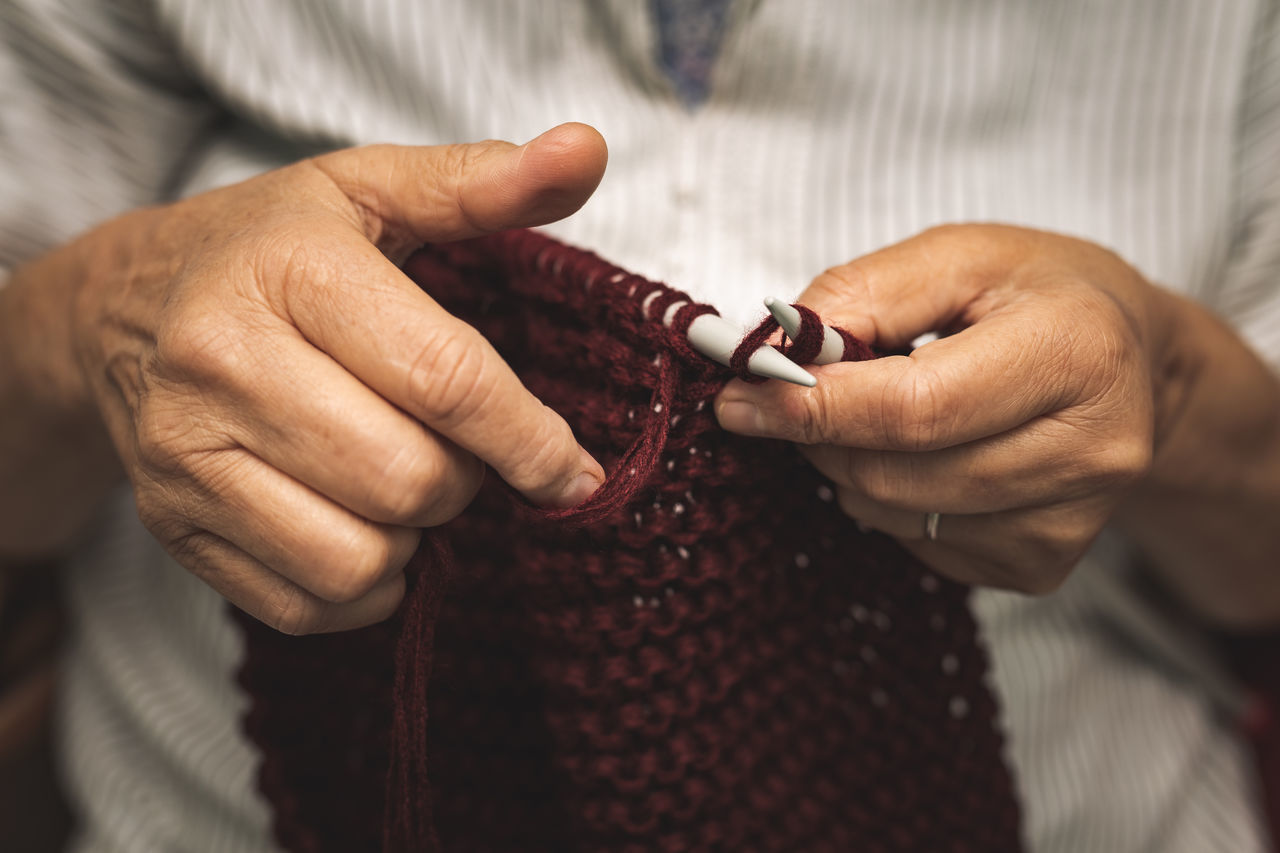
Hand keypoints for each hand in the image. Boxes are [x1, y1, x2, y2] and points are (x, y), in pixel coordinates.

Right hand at [68, 124, 607, 632]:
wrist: (120, 310)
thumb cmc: (269, 248)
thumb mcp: (369, 190)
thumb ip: (483, 181)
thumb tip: (589, 151)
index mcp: (290, 270)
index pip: (446, 379)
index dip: (531, 440)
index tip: (573, 471)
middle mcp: (222, 363)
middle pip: (410, 479)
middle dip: (466, 480)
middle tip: (456, 447)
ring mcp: (186, 454)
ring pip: (362, 558)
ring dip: (415, 537)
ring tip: (403, 483)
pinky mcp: (174, 524)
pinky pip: (310, 604)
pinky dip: (366, 586)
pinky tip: (362, 526)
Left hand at [715, 225, 1175, 592]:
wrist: (1128, 357)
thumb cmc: (1036, 294)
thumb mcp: (955, 256)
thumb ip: (858, 297)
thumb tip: (769, 359)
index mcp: (1076, 352)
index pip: (914, 408)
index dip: (812, 408)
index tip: (739, 399)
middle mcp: (1092, 450)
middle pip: (895, 475)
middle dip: (819, 438)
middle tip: (797, 396)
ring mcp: (1072, 520)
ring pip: (896, 518)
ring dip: (849, 469)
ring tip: (877, 415)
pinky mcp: (1045, 564)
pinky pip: (920, 548)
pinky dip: (890, 502)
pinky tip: (923, 454)